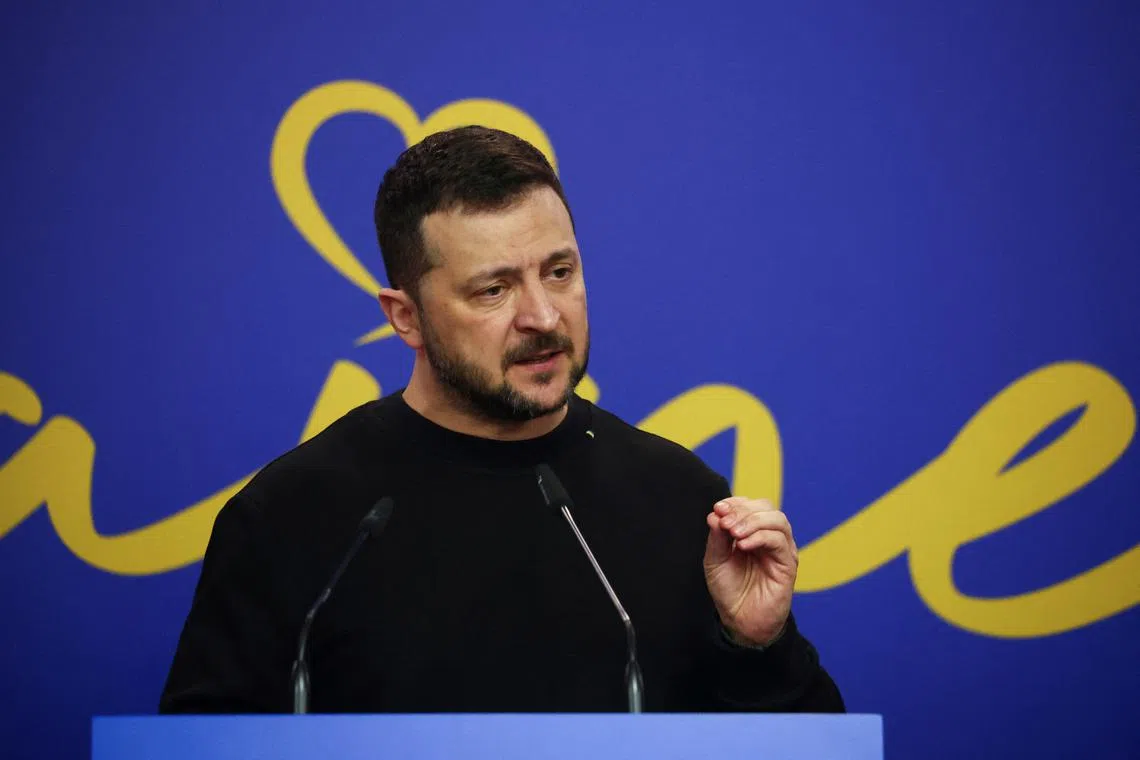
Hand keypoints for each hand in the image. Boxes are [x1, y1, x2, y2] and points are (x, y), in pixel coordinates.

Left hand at [703, 496, 797, 646]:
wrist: (740, 621)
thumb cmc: (729, 590)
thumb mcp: (715, 560)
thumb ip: (717, 537)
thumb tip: (716, 513)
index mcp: (752, 532)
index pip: (750, 505)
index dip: (735, 502)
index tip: (719, 509)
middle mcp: (769, 537)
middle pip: (765, 507)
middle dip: (743, 510)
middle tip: (726, 523)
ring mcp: (780, 549)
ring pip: (777, 520)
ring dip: (752, 521)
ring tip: (734, 533)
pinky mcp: (788, 564)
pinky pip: (780, 540)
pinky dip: (760, 537)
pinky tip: (743, 546)